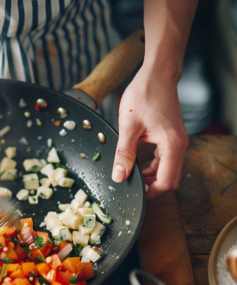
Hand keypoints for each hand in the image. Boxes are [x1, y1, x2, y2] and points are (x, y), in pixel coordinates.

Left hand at [112, 66, 188, 198]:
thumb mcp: (128, 126)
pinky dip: (153, 167)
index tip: (135, 196)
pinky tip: (137, 165)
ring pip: (167, 170)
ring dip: (151, 177)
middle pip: (170, 179)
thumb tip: (119, 177)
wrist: (156, 75)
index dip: (151, 193)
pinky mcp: (172, 138)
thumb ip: (124, 154)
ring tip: (130, 177)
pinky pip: (165, 160)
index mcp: (172, 145)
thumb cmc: (143, 95)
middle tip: (130, 188)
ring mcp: (177, 142)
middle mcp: (179, 145)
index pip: (167, 182)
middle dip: (152, 187)